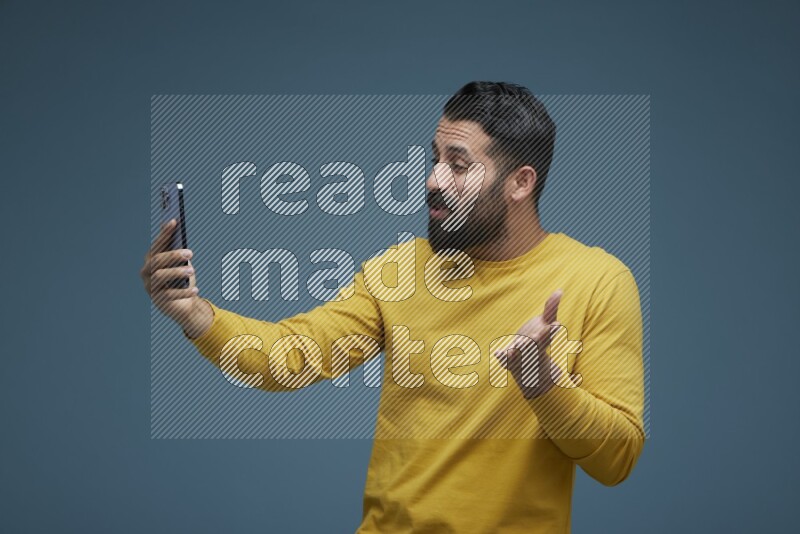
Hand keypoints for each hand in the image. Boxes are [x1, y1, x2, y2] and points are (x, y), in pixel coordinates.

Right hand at [140, 219, 211, 336]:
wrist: (182, 304)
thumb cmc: (181, 279)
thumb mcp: (180, 263)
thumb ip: (177, 248)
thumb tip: (174, 228)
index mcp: (151, 259)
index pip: (157, 244)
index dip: (165, 233)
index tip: (175, 221)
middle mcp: (147, 271)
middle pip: (157, 260)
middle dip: (173, 255)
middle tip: (190, 253)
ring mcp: (150, 286)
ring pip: (160, 276)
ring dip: (176, 272)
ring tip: (192, 270)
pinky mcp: (157, 300)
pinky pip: (169, 295)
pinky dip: (184, 292)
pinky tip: (196, 289)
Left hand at [493, 290, 563, 398]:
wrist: (530, 368)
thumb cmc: (538, 339)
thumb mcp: (546, 323)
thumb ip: (551, 307)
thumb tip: (559, 290)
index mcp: (543, 340)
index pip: (548, 335)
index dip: (551, 331)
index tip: (557, 325)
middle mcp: (533, 350)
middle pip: (534, 346)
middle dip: (534, 342)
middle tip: (534, 337)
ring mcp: (521, 357)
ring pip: (520, 355)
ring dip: (517, 351)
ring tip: (513, 349)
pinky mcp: (510, 362)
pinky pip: (505, 360)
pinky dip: (502, 357)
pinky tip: (498, 353)